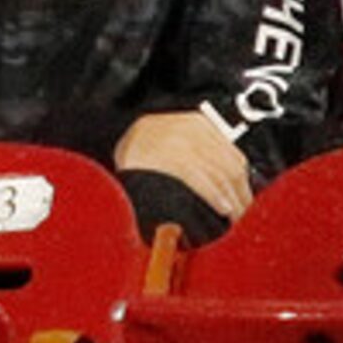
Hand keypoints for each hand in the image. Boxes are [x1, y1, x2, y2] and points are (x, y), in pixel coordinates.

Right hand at [117, 108, 254, 222]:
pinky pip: (199, 178)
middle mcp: (187, 129)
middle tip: (243, 216)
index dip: (243, 182)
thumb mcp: (168, 142)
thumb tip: (230, 183)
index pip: (232, 153)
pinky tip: (222, 208)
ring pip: (220, 173)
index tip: (244, 200)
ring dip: (234, 200)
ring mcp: (175, 142)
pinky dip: (215, 195)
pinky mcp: (165, 156)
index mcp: (193, 123)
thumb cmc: (139, 154)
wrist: (98, 141)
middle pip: (230, 165)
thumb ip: (196, 153)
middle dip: (242, 193)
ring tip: (234, 218)